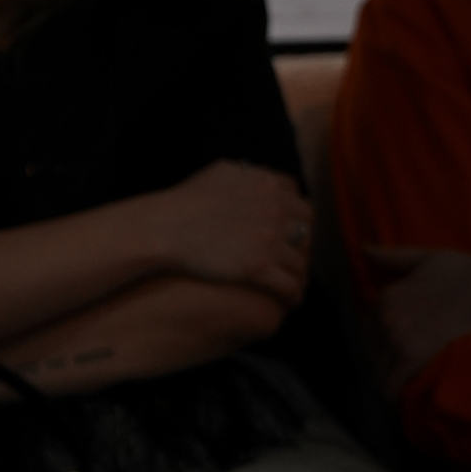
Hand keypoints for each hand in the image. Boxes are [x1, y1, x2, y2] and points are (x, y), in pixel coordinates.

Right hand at [152, 160, 311, 305]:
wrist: (164, 227)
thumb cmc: (184, 200)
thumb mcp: (220, 172)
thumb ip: (248, 173)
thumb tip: (259, 175)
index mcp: (266, 184)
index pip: (300, 200)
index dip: (296, 217)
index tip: (289, 230)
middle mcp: (274, 209)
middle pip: (306, 230)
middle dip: (302, 244)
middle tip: (293, 256)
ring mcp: (268, 239)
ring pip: (300, 260)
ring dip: (299, 272)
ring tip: (294, 282)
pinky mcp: (259, 267)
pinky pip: (289, 284)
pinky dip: (292, 293)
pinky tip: (289, 299)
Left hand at [366, 246, 470, 389]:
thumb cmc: (467, 274)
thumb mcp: (426, 258)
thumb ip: (391, 256)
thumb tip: (362, 248)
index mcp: (386, 298)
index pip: (366, 334)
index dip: (373, 350)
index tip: (383, 361)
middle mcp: (385, 317)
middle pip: (368, 355)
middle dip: (376, 370)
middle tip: (390, 382)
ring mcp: (397, 336)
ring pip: (377, 371)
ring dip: (382, 385)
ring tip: (394, 396)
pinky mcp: (413, 354)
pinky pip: (392, 383)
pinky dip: (392, 395)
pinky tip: (399, 404)